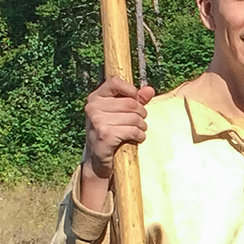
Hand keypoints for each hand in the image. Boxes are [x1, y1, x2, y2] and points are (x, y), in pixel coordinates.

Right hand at [77, 78, 157, 210]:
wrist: (98, 161)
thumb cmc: (111, 133)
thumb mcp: (120, 114)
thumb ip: (135, 100)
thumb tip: (150, 90)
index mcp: (95, 98)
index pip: (115, 82)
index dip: (131, 91)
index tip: (136, 102)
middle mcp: (93, 107)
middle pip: (131, 103)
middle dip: (141, 114)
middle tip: (139, 123)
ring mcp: (97, 121)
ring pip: (134, 118)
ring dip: (142, 127)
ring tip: (137, 132)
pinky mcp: (105, 135)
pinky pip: (133, 131)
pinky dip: (139, 136)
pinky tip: (136, 140)